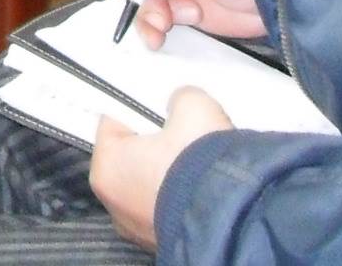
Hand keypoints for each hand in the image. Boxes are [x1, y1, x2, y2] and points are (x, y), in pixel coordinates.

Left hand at [90, 91, 232, 247]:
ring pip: (151, 184)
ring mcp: (139, 228)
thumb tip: (179, 106)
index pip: (114, 123)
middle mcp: (114, 203)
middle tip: (183, 133)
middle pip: (132, 156)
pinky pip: (169, 206)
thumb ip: (177, 99)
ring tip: (199, 160)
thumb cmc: (199, 160)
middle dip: (156, 143)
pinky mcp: (164, 241)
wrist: (235, 218)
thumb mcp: (192, 105)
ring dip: (171, 172)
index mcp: (106, 168)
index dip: (139, 109)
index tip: (160, 107)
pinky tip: (204, 184)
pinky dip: (183, 195)